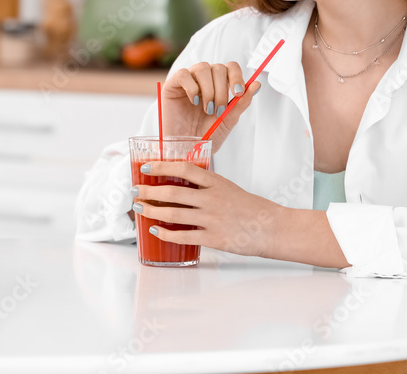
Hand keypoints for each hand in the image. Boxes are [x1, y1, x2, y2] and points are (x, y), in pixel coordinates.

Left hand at [132, 161, 281, 257]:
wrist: (271, 227)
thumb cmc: (249, 207)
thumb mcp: (228, 187)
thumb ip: (206, 184)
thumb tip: (180, 181)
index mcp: (216, 182)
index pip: (184, 168)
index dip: (162, 167)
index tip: (146, 167)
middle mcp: (212, 199)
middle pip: (173, 192)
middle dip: (149, 191)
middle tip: (136, 190)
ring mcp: (212, 219)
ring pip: (174, 214)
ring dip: (152, 211)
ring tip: (140, 208)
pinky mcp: (213, 238)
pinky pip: (183, 236)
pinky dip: (166, 233)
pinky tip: (155, 230)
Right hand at [161, 62, 260, 151]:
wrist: (187, 149)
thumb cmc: (207, 135)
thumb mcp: (228, 119)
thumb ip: (241, 102)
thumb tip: (256, 84)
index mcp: (219, 84)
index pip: (231, 67)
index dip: (236, 76)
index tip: (238, 92)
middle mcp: (205, 79)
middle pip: (218, 68)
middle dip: (221, 90)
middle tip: (218, 110)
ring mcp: (189, 80)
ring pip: (203, 68)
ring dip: (209, 90)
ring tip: (207, 109)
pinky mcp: (173, 85)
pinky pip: (184, 74)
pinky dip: (192, 88)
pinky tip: (194, 102)